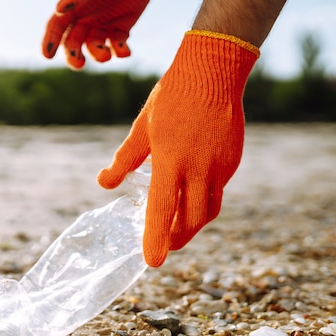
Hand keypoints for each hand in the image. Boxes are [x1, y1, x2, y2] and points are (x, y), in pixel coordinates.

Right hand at [42, 0, 161, 68]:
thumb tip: (59, 9)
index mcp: (73, 5)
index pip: (56, 26)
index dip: (50, 41)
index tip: (47, 55)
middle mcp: (85, 18)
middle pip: (73, 43)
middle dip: (73, 56)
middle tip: (78, 63)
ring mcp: (103, 24)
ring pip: (95, 48)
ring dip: (98, 55)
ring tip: (106, 55)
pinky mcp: (122, 28)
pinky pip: (118, 45)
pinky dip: (120, 52)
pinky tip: (125, 51)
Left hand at [97, 31, 259, 266]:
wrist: (212, 72)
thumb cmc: (170, 99)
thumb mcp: (142, 129)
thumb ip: (123, 161)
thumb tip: (104, 184)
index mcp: (171, 161)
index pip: (162, 210)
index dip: (156, 239)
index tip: (152, 262)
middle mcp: (198, 169)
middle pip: (191, 220)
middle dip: (177, 238)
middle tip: (164, 246)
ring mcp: (220, 167)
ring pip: (209, 210)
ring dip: (193, 226)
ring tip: (178, 229)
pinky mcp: (232, 161)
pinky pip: (218, 192)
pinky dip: (204, 203)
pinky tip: (192, 198)